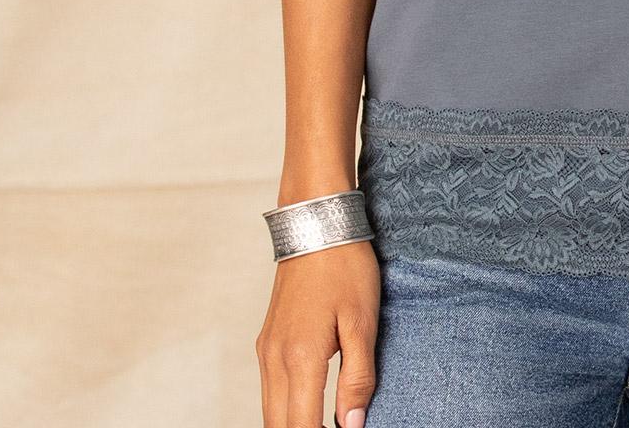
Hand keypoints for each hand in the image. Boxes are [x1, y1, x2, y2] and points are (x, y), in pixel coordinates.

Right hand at [255, 237, 381, 427]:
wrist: (316, 222)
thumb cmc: (344, 266)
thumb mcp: (362, 320)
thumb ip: (357, 377)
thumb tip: (353, 425)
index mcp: (300, 358)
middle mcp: (274, 359)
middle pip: (279, 427)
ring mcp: (266, 350)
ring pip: (270, 412)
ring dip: (293, 426)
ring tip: (324, 424)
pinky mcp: (266, 341)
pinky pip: (269, 391)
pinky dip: (285, 410)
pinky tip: (307, 411)